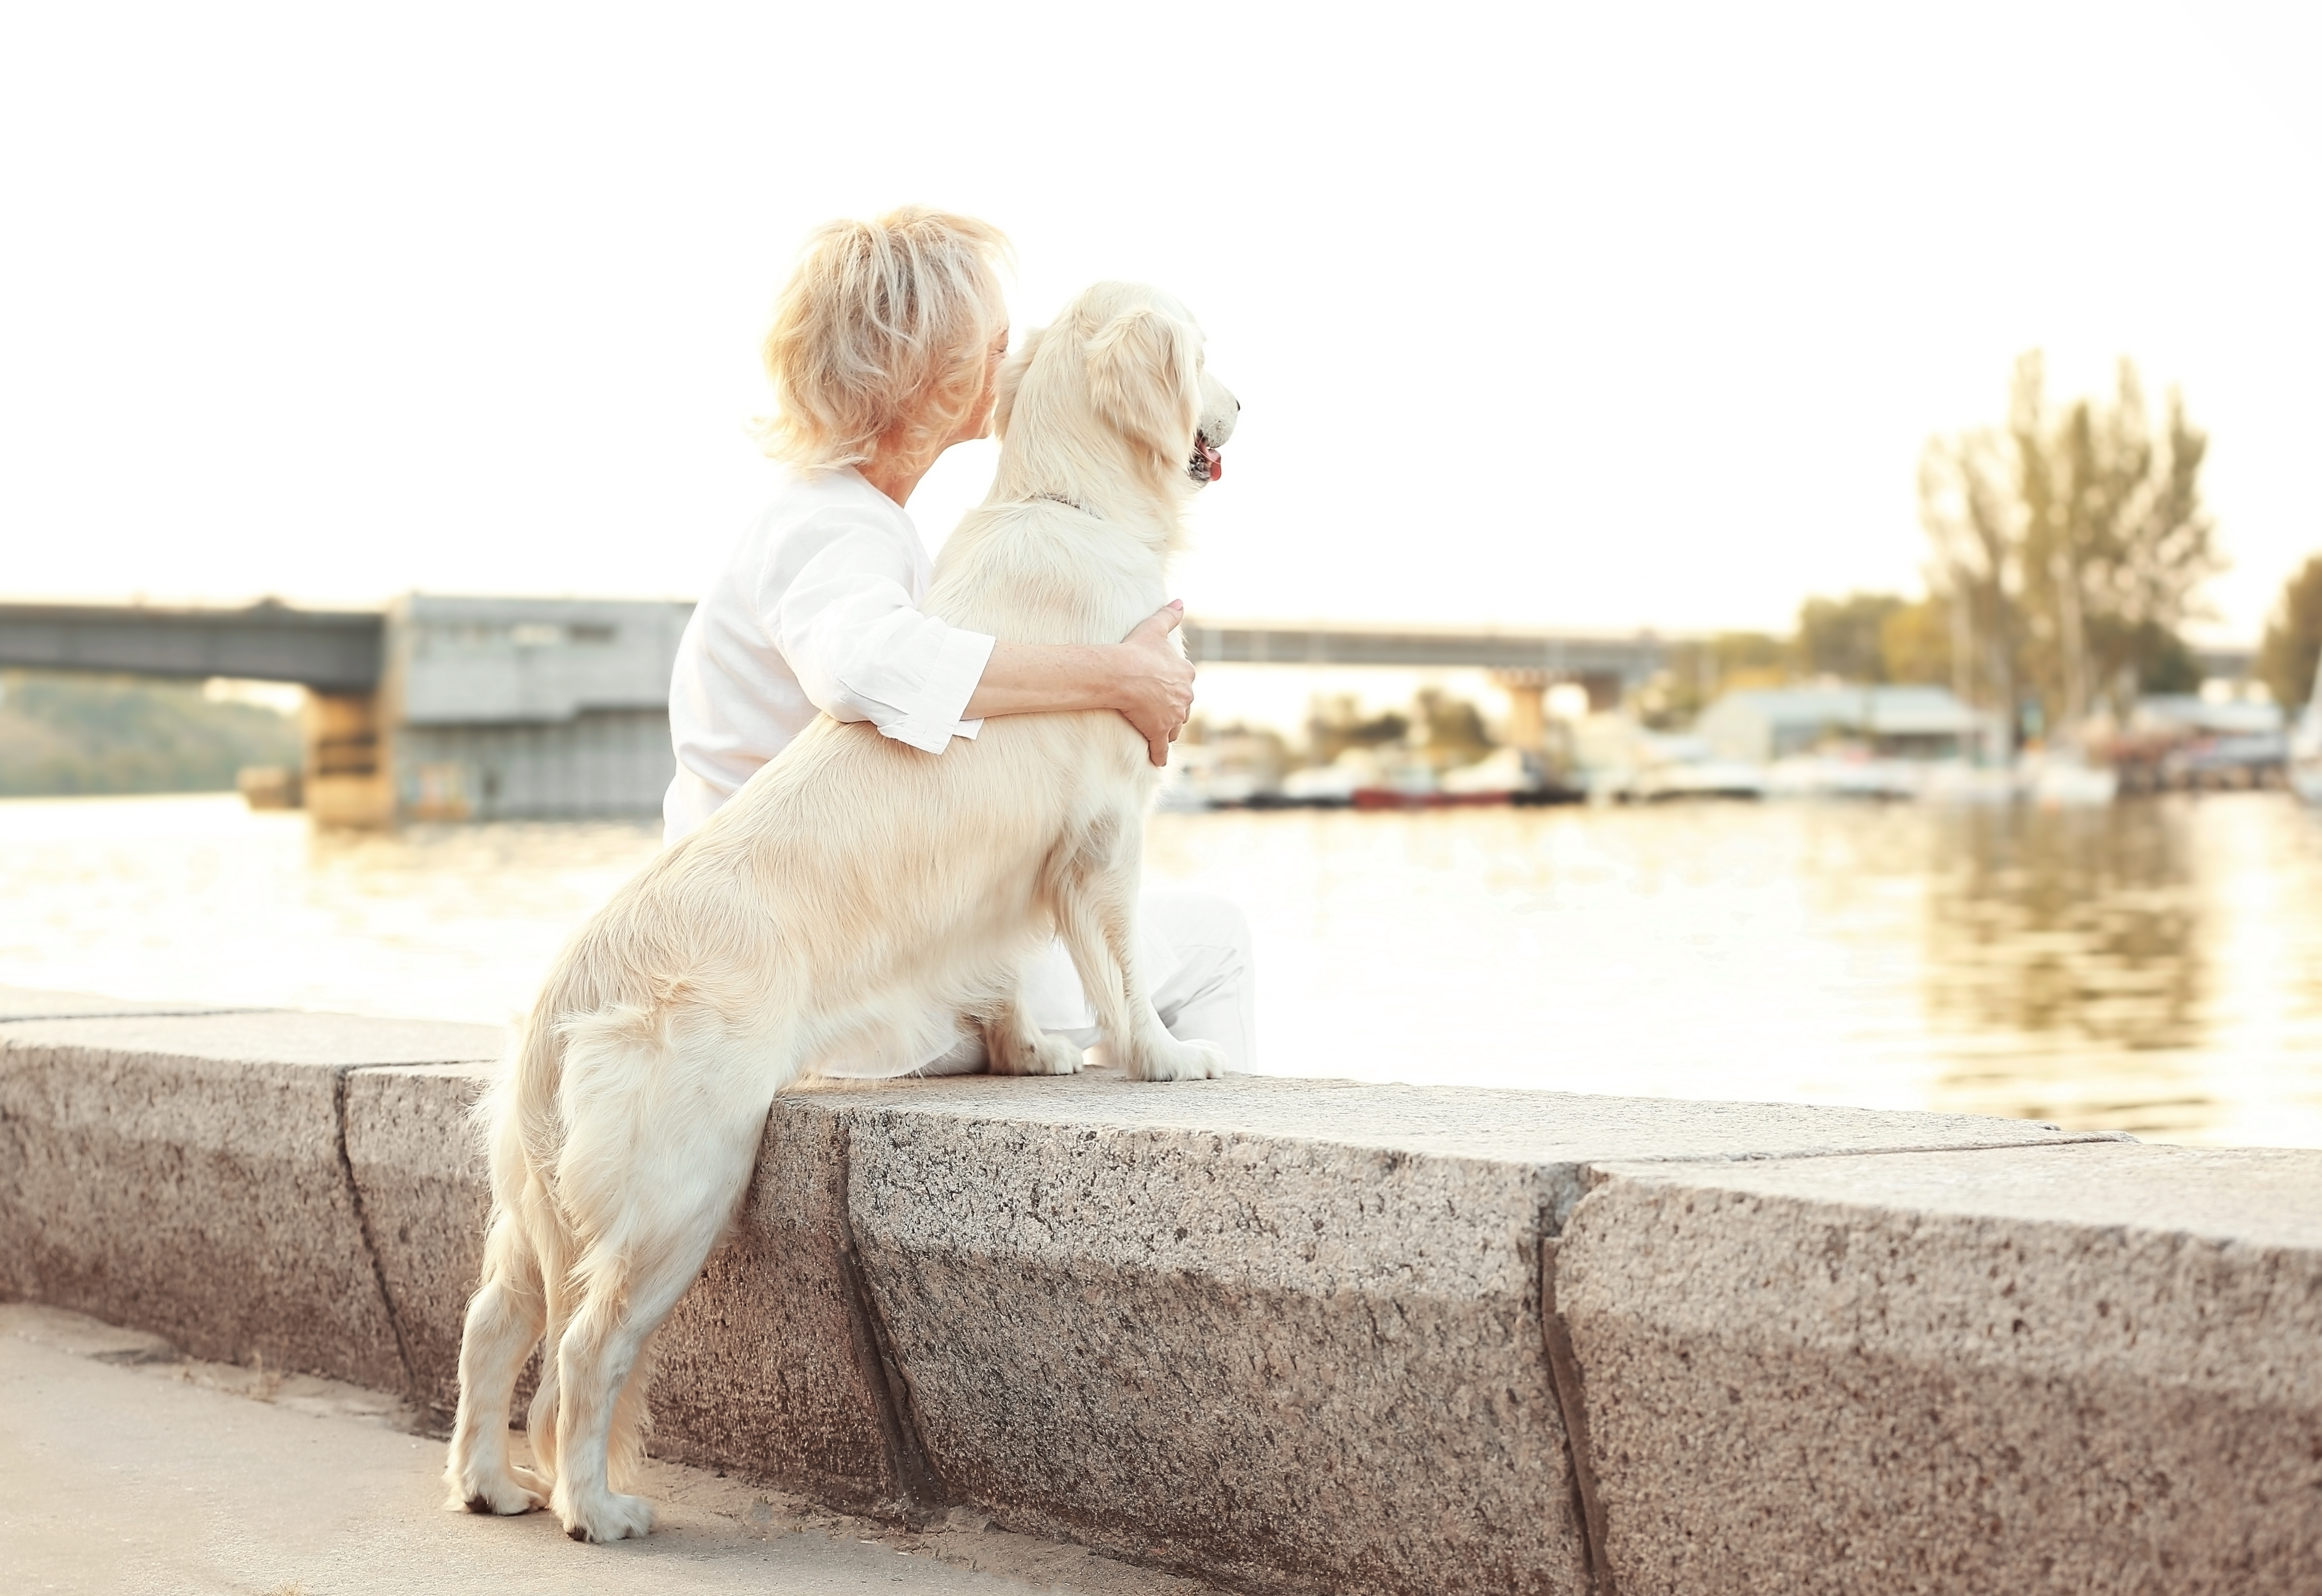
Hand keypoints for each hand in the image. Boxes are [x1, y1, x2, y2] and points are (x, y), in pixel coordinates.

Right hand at [1113, 601, 1194, 765]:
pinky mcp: (1160, 732)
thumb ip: (1169, 615)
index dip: (1174, 688)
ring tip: (1157, 733)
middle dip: (1173, 710)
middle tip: (1159, 712)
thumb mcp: (1154, 629)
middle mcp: (1185, 696)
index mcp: (1186, 674)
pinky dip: (1159, 755)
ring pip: (1175, 728)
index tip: (1165, 690)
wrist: (1121, 672)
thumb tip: (1180, 601)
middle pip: (1182, 707)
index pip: (1185, 685)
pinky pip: (1162, 748)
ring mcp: (1174, 716)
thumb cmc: (1136, 650)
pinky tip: (1157, 761)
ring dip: (1168, 730)